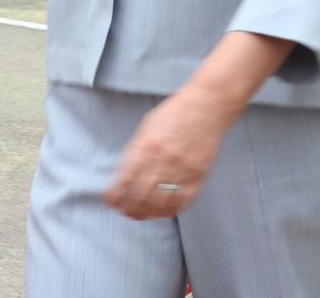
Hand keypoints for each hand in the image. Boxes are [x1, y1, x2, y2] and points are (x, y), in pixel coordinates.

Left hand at [104, 87, 230, 219]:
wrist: (208, 105)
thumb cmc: (175, 113)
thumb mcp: (147, 127)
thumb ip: (137, 151)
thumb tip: (123, 178)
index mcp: (147, 146)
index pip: (125, 181)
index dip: (115, 196)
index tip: (111, 201)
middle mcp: (163, 159)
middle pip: (141, 196)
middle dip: (129, 208)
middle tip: (125, 212)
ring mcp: (183, 168)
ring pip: (160, 203)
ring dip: (147, 213)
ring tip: (140, 215)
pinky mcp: (199, 174)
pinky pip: (183, 200)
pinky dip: (171, 210)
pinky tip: (162, 212)